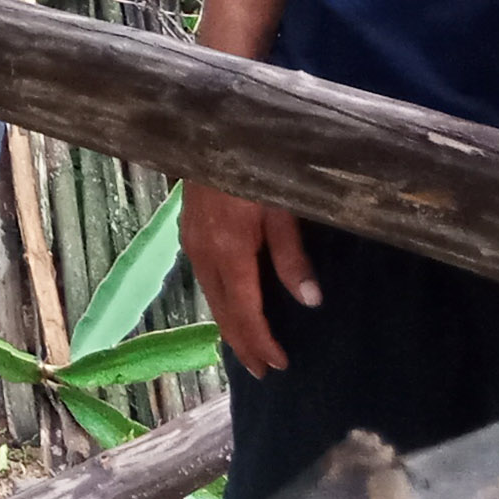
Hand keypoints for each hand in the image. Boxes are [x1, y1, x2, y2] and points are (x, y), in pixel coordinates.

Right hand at [181, 182, 318, 379]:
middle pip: (222, 312)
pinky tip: (230, 305)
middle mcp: (204, 253)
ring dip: (229, 326)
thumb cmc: (256, 163)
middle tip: (263, 371)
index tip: (278, 365)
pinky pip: (205, 280)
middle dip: (242, 344)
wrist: (209, 127)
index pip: (245, 311)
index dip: (261, 341)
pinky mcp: (189, 232)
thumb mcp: (281, 206)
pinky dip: (220, 302)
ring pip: (211, 297)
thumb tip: (310, 300)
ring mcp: (192, 243)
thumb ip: (292, 255)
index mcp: (230, 250)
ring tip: (248, 347)